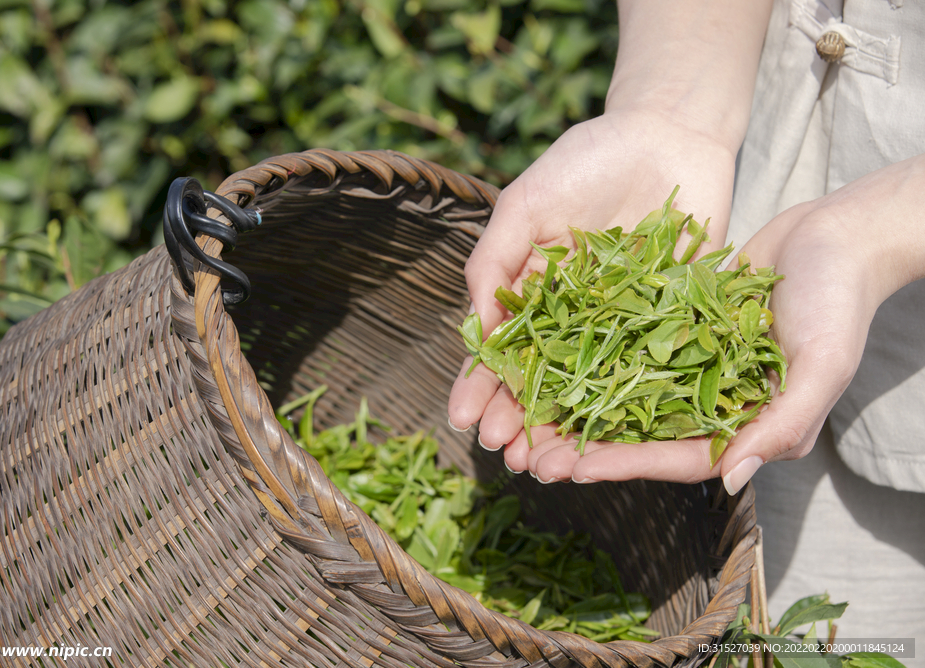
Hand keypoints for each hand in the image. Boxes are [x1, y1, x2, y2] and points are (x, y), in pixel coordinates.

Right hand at [447, 106, 737, 447]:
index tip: (465, 421)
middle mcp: (571, 315)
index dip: (480, 385)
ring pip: (588, 387)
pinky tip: (608, 440)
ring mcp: (619, 324)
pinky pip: (646, 371)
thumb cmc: (587, 160)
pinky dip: (626, 408)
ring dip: (564, 426)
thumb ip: (494, 261)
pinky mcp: (669, 322)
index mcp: (531, 289)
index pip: (499, 348)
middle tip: (507, 454)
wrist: (669, 132)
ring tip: (547, 465)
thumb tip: (474, 330)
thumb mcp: (525, 203)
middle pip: (539, 378)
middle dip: (519, 417)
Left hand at [516, 155, 924, 490]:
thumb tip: (732, 479)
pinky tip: (549, 360)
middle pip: (641, 435)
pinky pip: (628, 350)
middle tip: (532, 456)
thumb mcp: (820, 365)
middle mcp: (715, 403)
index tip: (575, 468)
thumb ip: (782, 424)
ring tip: (529, 415)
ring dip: (579, 408)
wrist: (836, 236)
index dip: (626, 464)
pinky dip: (592, 359)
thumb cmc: (839, 301)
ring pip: (625, 396)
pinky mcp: (677, 330)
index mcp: (749, 425)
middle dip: (589, 446)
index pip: (679, 457)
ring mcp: (693, 367)